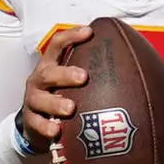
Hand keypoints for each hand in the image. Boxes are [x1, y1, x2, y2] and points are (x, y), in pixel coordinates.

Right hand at [21, 24, 92, 150]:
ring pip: (40, 99)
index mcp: (51, 65)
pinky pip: (36, 123)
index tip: (89, 32)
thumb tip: (132, 65)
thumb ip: (91, 73)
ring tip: (70, 108)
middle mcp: (39, 80)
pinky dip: (46, 127)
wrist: (37, 124)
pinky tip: (56, 131)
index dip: (71, 37)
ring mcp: (33, 100)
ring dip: (55, 103)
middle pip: (48, 73)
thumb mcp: (72, 82)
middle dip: (65, 74)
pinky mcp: (30, 120)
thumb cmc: (60, 96)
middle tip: (83, 77)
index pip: (57, 45)